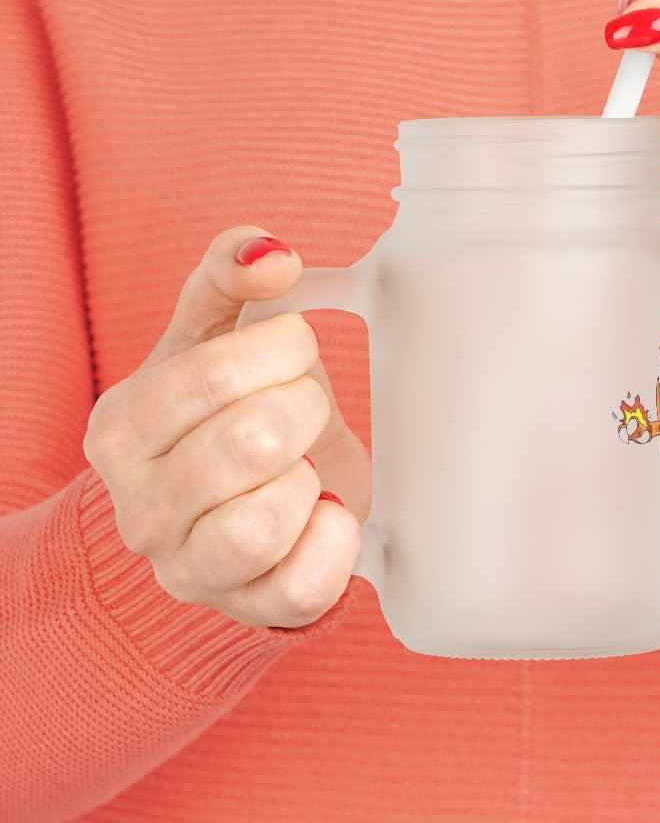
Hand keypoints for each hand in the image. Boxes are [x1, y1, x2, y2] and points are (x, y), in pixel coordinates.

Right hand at [84, 227, 369, 627]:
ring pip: (264, 523)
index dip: (282, 349)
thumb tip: (271, 253)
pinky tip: (324, 510)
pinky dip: (335, 539)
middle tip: (304, 408)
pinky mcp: (249, 608)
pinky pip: (304, 586)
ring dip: (310, 478)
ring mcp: (189, 569)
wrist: (231, 503)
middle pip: (251, 442)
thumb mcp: (213, 334)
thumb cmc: (223, 412)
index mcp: (122, 428)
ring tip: (304, 465)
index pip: (215, 375)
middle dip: (304, 408)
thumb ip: (229, 275)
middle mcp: (140, 508)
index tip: (295, 348)